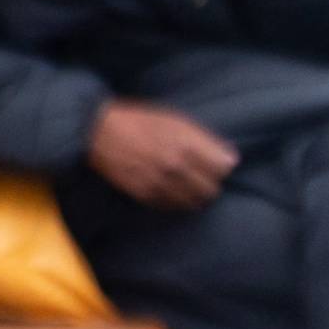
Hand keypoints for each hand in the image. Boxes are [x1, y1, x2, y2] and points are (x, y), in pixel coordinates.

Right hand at [87, 101, 237, 210]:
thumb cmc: (141, 121)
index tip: (217, 165)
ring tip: (190, 189)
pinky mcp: (143, 193)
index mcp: (186, 142)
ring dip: (196, 197)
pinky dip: (176, 202)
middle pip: (211, 189)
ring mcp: (159, 181)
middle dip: (211, 184)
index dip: (222, 167)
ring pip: (193, 202)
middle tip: (204, 179)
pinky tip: (173, 193)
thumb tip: (230, 158)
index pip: (224, 168)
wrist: (99, 131)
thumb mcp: (177, 121)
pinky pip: (171, 206)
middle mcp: (175, 164)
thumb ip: (204, 140)